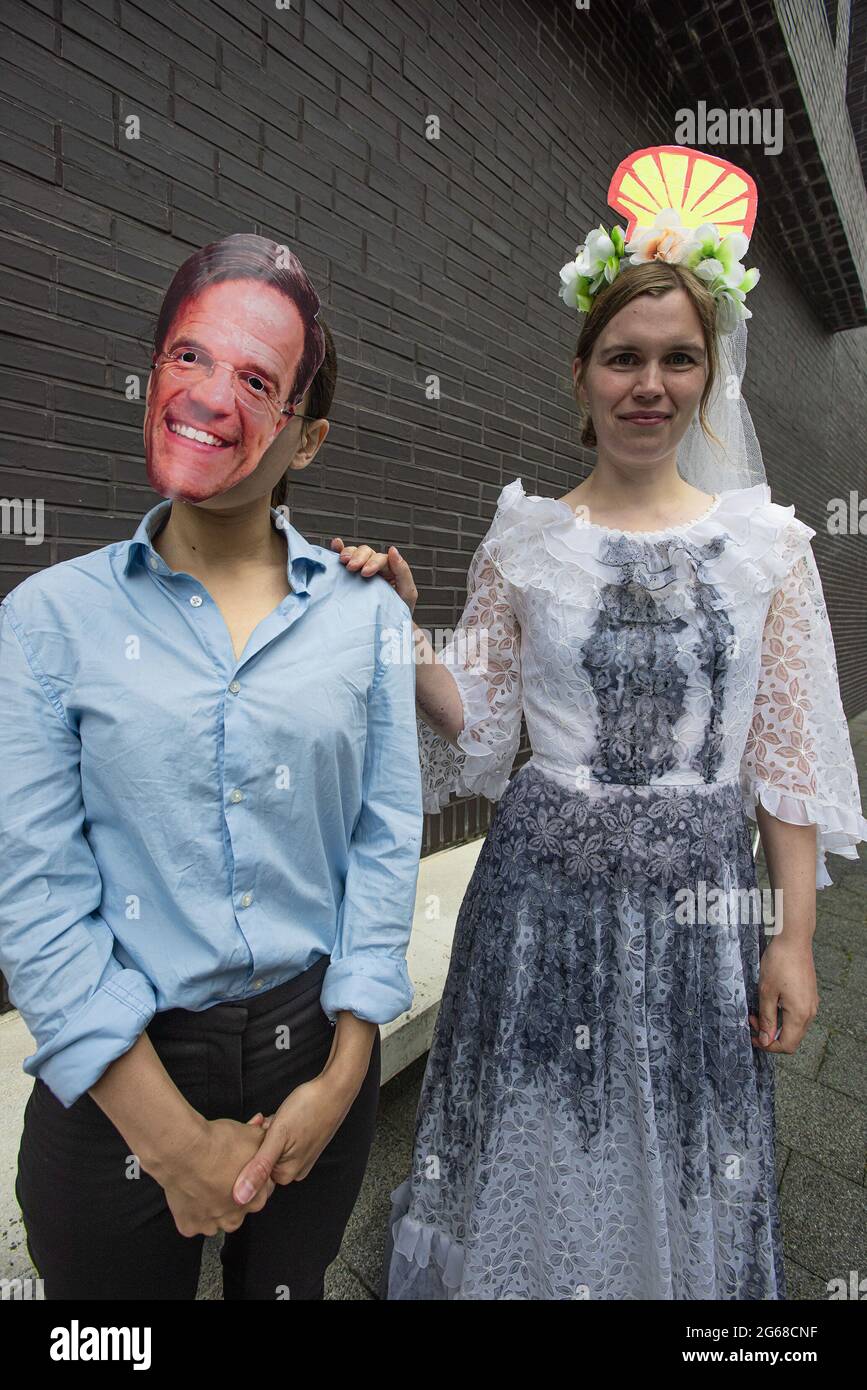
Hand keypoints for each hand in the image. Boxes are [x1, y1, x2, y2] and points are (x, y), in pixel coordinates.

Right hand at [155, 1116, 276, 1237]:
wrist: (185, 1149)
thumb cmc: (217, 1144)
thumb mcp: (253, 1135)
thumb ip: (264, 1142)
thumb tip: (266, 1136)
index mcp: (256, 1199)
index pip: (260, 1191)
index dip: (251, 1177)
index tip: (240, 1169)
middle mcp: (235, 1217)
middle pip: (238, 1208)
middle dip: (233, 1193)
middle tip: (222, 1174)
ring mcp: (211, 1224)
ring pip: (215, 1218)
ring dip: (212, 1205)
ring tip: (205, 1183)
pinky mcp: (189, 1225)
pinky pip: (192, 1222)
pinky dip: (191, 1210)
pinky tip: (191, 1192)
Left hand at [234, 1076, 352, 1202]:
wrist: (335, 1089)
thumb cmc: (308, 1108)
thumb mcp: (278, 1136)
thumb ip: (259, 1167)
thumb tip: (240, 1198)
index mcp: (286, 1175)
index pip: (253, 1169)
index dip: (249, 1148)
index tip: (252, 1130)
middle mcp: (294, 1170)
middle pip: (262, 1157)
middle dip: (258, 1138)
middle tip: (263, 1121)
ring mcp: (300, 1156)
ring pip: (270, 1146)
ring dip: (267, 1130)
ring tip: (275, 1116)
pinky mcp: (304, 1144)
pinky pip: (281, 1140)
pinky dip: (276, 1127)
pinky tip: (281, 1116)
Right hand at [330, 536, 417, 613]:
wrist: (386, 630)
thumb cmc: (399, 611)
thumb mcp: (407, 592)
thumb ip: (403, 572)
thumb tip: (393, 550)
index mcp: (389, 569)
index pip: (381, 559)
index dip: (373, 563)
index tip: (365, 573)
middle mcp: (374, 566)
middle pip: (366, 552)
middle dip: (358, 557)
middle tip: (351, 567)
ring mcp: (360, 570)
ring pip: (354, 553)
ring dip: (347, 553)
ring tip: (342, 561)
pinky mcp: (348, 577)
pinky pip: (342, 559)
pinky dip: (338, 549)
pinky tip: (335, 545)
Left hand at [750, 937, 818, 1054]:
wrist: (794, 940)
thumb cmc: (779, 962)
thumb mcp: (766, 992)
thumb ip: (766, 1018)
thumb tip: (765, 1040)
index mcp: (800, 1014)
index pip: (787, 1045)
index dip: (768, 1046)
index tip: (753, 1036)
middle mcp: (810, 1012)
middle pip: (792, 1038)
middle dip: (770, 1035)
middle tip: (752, 1020)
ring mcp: (812, 1004)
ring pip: (794, 1027)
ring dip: (776, 1024)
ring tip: (759, 1011)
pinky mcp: (809, 995)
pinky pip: (797, 1015)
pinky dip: (783, 1015)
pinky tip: (770, 1002)